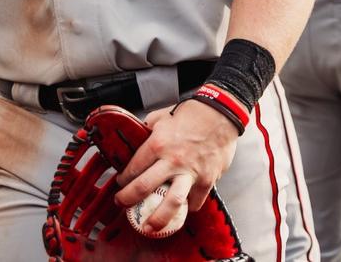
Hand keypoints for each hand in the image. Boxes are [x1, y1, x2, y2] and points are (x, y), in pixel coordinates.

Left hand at [114, 100, 240, 233]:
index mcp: (157, 144)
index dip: (123, 179)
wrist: (220, 114)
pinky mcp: (207, 180)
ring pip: (171, 202)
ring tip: (149, 227)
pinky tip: (182, 210)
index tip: (120, 184)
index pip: (133, 168)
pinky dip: (188, 207)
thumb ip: (147, 129)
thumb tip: (136, 136)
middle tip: (122, 205)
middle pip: (144, 187)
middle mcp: (171, 161)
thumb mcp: (161, 117)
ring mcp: (190, 172)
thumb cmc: (190, 114)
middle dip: (128, 199)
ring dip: (158, 219)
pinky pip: (195, 201)